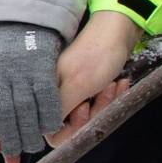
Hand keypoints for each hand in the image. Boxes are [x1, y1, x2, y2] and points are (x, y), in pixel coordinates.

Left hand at [0, 21, 66, 160]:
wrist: (21, 17)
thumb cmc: (0, 50)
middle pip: (4, 115)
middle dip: (11, 140)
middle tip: (16, 157)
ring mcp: (20, 69)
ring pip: (25, 109)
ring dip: (30, 133)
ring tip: (33, 146)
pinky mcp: (42, 66)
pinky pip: (47, 98)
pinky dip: (49, 116)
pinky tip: (51, 127)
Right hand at [56, 9, 142, 132]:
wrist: (119, 30)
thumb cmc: (97, 54)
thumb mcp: (77, 86)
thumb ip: (59, 111)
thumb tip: (46, 132)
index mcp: (42, 91)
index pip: (49, 129)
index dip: (70, 126)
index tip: (84, 108)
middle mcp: (52, 93)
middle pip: (70, 125)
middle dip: (91, 113)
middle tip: (102, 92)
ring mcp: (69, 90)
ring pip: (86, 116)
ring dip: (103, 104)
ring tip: (113, 84)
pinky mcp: (84, 87)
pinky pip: (95, 104)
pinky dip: (108, 97)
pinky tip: (118, 83)